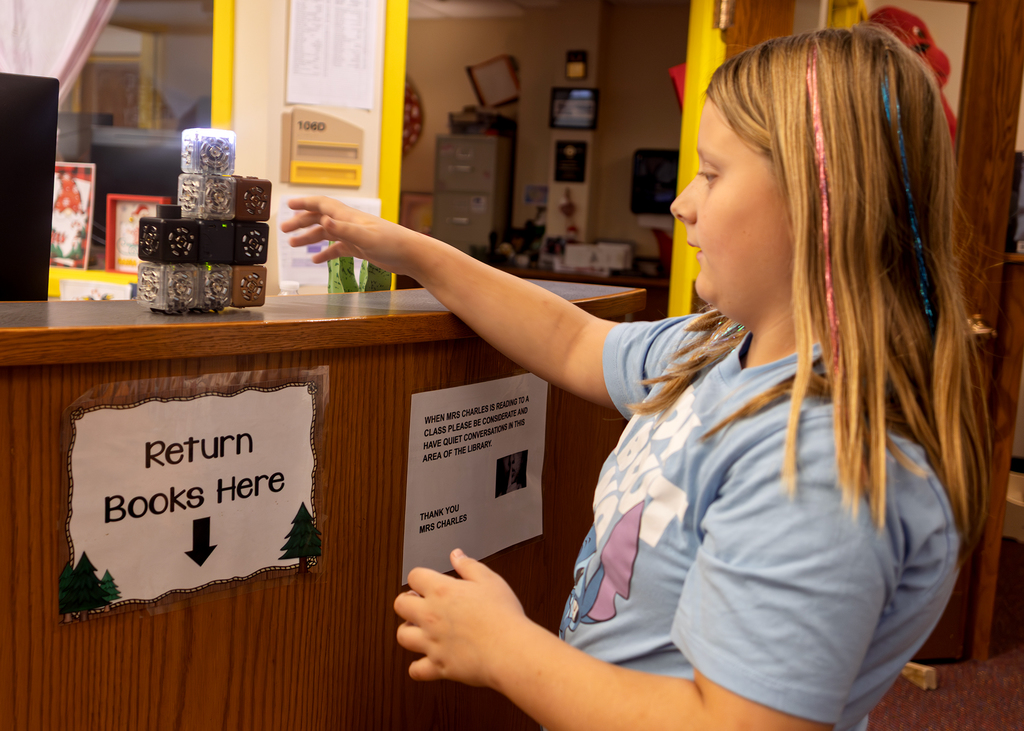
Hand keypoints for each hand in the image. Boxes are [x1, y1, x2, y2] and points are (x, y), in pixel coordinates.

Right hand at [280, 196, 425, 271]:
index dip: (304, 203)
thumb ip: (344, 229)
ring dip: (309, 237)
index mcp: (349, 217)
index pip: (322, 204)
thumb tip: (324, 221)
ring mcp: (355, 236)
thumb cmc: (393, 244)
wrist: (411, 255)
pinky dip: (326, 253)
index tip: (288, 204)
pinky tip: (316, 260)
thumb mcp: (366, 237)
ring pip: (326, 234)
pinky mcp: (360, 248)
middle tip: (284, 229)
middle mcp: (350, 223)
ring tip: (293, 244)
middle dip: (301, 222)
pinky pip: (338, 249)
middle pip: (320, 218)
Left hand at [394, 549, 528, 687]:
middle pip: (400, 604)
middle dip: (407, 601)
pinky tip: (426, 660)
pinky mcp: (438, 665)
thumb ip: (468, 565)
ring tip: (419, 629)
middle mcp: (431, 616)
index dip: (420, 577)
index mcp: (442, 591)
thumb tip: (456, 555)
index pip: (414, 576)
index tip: (426, 581)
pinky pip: (416, 670)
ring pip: (402, 636)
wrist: (509, 650)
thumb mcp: (489, 580)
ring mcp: (432, 642)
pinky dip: (418, 667)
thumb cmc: (503, 616)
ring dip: (408, 631)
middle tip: (417, 602)